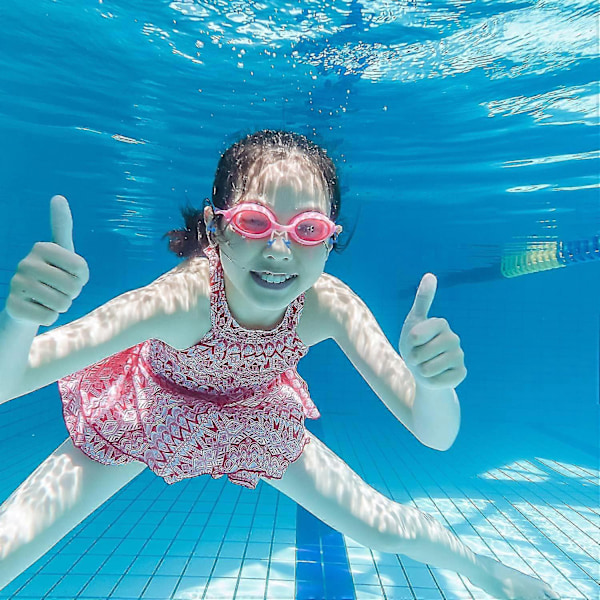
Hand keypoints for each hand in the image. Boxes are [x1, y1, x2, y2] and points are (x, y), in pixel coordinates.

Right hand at [5, 195, 89, 326]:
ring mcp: (16, 285)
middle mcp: (25, 263)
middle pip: (73, 287)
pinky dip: (50, 317)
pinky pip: (50, 318)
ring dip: (62, 306)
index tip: (70, 274)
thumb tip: (58, 196)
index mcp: (41, 247)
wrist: (28, 303)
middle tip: (59, 289)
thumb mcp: (62, 251)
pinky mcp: (13, 307)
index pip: (81, 268)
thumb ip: (62, 225)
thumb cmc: (53, 275)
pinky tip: (38, 309)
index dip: (82, 277)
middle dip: (72, 294)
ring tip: (49, 299)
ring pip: (62, 304)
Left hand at [399, 273, 465, 389]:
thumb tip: (430, 274)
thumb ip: (423, 299)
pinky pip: (438, 381)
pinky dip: (430, 381)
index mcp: (441, 323)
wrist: (422, 371)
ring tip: (425, 366)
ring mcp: (459, 356)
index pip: (415, 335)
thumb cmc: (415, 345)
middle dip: (413, 358)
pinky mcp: (461, 373)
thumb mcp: (413, 321)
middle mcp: (454, 338)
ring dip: (421, 371)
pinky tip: (435, 376)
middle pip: (422, 353)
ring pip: (429, 368)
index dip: (408, 342)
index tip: (412, 341)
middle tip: (418, 357)